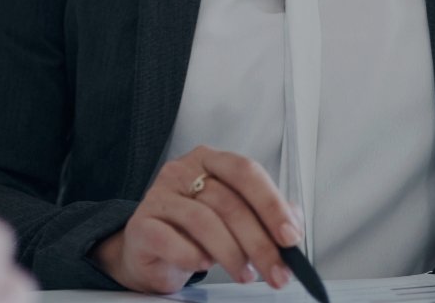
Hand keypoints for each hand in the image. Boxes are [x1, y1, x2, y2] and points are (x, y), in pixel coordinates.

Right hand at [91, 145, 302, 294]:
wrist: (149, 251)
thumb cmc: (193, 231)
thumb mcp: (233, 218)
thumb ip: (264, 215)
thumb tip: (294, 225)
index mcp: (210, 161)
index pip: (245, 172)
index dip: (271, 204)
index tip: (290, 236)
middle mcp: (183, 171)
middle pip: (229, 202)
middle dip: (259, 242)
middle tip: (275, 270)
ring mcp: (159, 196)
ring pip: (204, 221)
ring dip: (231, 254)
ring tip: (244, 273)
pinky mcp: (140, 224)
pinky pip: (170, 239)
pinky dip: (192, 256)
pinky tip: (203, 264)